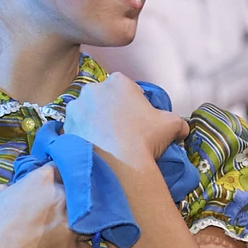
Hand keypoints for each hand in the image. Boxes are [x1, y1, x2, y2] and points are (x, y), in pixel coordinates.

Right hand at [0, 164, 94, 247]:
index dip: (59, 179)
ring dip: (79, 227)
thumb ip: (15, 187)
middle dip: (72, 203)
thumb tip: (18, 187)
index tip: (55, 187)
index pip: (63, 170)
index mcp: (44, 180)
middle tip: (59, 213)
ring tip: (63, 234)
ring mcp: (71, 225)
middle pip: (81, 196)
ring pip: (89, 222)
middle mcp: (63, 199)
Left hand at [64, 72, 188, 170]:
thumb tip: (182, 128)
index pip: (126, 87)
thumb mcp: (172, 125)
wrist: (118, 166)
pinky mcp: (65, 128)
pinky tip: (94, 150)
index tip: (138, 119)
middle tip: (122, 132)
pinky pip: (76, 130)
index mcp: (118, 81)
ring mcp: (75, 108)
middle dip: (110, 110)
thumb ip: (178, 122)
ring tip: (106, 143)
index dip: (134, 102)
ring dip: (94, 123)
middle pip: (104, 98)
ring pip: (87, 113)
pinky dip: (83, 138)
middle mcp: (93, 89)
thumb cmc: (146, 139)